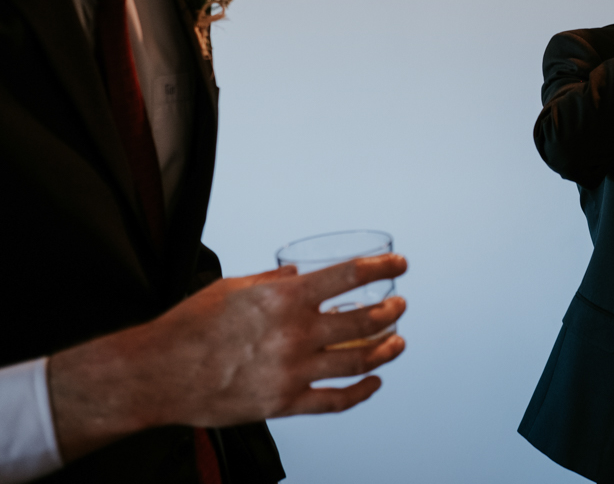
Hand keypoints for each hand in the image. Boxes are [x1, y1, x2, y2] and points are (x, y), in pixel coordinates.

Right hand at [48, 253, 407, 461]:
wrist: (158, 374)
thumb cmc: (190, 327)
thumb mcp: (233, 287)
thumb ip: (272, 282)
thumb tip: (298, 275)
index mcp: (284, 299)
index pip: (350, 276)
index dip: (382, 268)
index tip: (400, 265)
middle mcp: (295, 334)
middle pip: (365, 321)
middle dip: (391, 311)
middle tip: (400, 305)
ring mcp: (292, 372)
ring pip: (359, 361)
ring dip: (387, 349)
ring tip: (397, 341)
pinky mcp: (284, 404)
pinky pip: (336, 402)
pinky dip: (362, 392)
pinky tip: (374, 382)